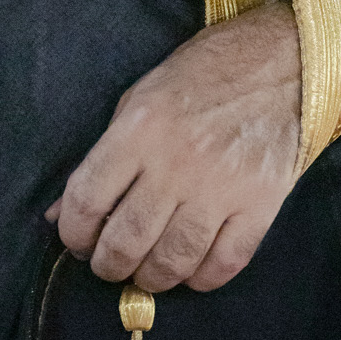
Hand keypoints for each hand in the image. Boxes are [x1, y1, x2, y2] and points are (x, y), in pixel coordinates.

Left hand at [46, 0, 300, 293]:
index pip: (87, 200)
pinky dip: (201, 278)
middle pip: (126, 241)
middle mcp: (176, 162)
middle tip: (111, 263)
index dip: (73, 233)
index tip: (78, 240)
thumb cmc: (203, 75)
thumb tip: (60, 213)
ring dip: (151, 278)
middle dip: (108, 265)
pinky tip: (192, 267)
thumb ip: (101, 157)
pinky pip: (223, 265)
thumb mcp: (139, 99)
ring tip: (148, 270)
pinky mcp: (260, 205)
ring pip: (172, 262)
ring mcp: (221, 187)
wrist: (280, 61)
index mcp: (140, 129)